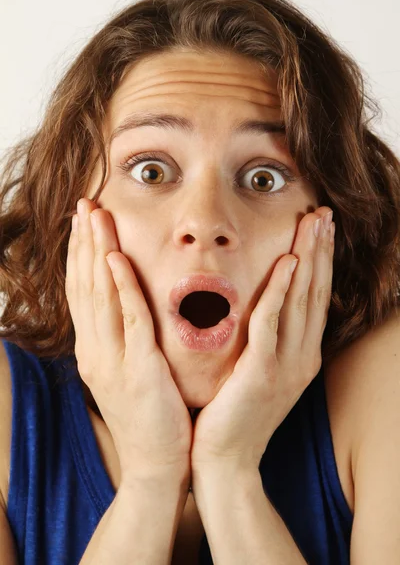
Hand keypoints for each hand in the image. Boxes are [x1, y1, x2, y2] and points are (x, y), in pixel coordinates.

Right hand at [65, 198, 192, 485]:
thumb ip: (127, 338)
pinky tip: (114, 259)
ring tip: (94, 216)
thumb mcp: (131, 371)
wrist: (157, 463)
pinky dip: (119, 286)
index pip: (84, 292)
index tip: (84, 222)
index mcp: (95, 349)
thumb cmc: (150, 415)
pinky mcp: (137, 369)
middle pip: (84, 286)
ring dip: (95, 252)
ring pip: (100, 295)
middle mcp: (95, 349)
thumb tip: (131, 307)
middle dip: (83, 243)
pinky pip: (128, 319)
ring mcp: (112, 359)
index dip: (82, 255)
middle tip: (84, 205)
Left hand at [190, 207, 334, 473]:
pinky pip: (273, 323)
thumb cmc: (234, 413)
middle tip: (324, 214)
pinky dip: (283, 290)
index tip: (319, 229)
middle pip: (315, 292)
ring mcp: (287, 365)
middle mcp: (302, 356)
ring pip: (301, 300)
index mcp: (300, 354)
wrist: (225, 459)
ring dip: (309, 258)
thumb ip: (266, 340)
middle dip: (321, 250)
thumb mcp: (259, 372)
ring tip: (314, 224)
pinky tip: (289, 262)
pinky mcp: (263, 372)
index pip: (313, 298)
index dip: (319, 261)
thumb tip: (261, 308)